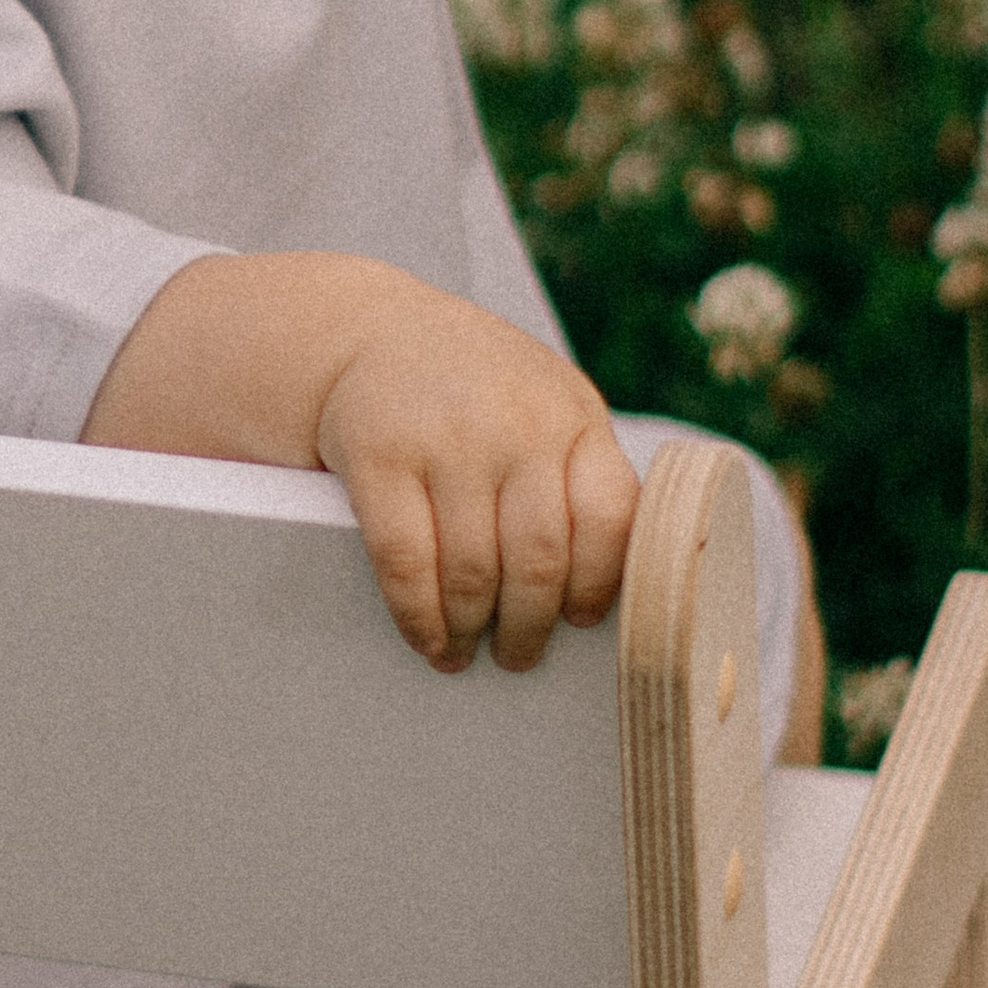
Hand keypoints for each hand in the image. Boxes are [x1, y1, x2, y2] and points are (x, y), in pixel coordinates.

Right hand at [310, 275, 638, 673]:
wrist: (375, 331)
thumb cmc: (478, 390)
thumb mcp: (546, 405)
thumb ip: (578, 472)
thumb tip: (613, 588)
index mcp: (572, 416)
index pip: (611, 519)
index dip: (600, 584)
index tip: (582, 621)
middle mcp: (516, 425)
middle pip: (539, 560)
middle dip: (528, 627)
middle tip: (518, 656)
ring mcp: (447, 439)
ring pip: (472, 570)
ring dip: (469, 629)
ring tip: (463, 652)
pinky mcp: (381, 456)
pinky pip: (405, 561)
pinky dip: (417, 615)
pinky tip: (424, 635)